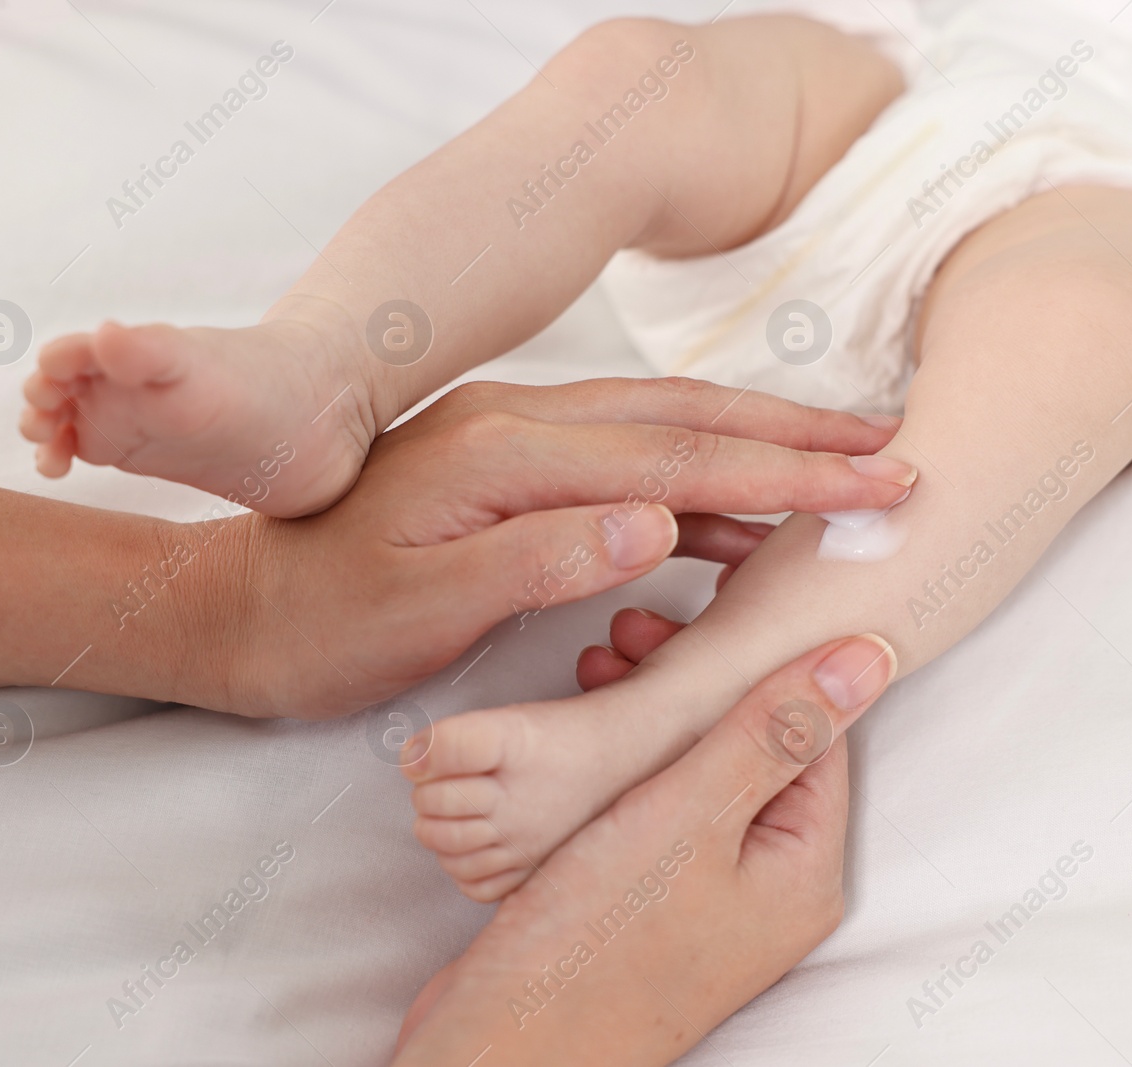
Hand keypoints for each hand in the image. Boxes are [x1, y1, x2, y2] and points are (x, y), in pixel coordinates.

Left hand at [217, 378, 912, 716]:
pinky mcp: (514, 463)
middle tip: (892, 448)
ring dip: (757, 445)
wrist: (240, 604)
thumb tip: (659, 523)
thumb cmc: (323, 620)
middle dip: (795, 436)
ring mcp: (516, 437)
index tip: (870, 480)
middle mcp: (517, 425)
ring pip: (664, 429)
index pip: (670, 461)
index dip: (778, 473)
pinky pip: (630, 457)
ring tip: (845, 465)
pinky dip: (700, 478)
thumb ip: (540, 557)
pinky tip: (739, 515)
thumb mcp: (422, 605)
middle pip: (684, 419)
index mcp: (502, 454)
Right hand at [391, 631, 897, 1065]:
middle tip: (633, 635)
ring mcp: (708, 895)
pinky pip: (659, 802)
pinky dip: (628, 756)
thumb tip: (867, 659)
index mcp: (802, 869)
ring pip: (700, 768)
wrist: (504, 1042)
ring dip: (655, 711)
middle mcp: (766, 884)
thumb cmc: (597, 947)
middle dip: (698, 679)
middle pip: (757, 745)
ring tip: (599, 664)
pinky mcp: (651, 898)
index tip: (715, 607)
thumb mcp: (692, 816)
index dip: (767, 658)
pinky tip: (582, 723)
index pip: (817, 732)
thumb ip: (775, 730)